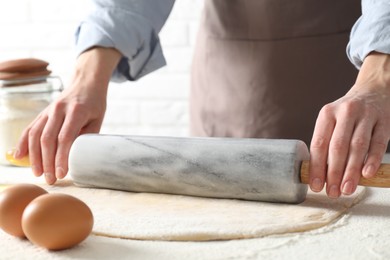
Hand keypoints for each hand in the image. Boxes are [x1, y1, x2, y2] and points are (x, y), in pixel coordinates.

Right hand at [14, 47, 121, 184]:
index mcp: (76, 111)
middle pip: (48, 139)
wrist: (85, 82)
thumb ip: (87, 137)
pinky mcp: (42, 113)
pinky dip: (23, 143)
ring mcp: (48, 110)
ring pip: (35, 135)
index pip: (65, 137)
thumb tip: (76, 158)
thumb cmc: (95, 103)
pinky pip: (30, 128)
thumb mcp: (98, 119)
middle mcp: (59, 109)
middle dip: (47, 162)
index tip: (62, 173)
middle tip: (51, 179)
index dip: (62, 157)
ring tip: (37, 173)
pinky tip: (19, 156)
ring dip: (34, 156)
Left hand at [309, 52, 389, 197]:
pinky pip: (378, 142)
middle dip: (334, 172)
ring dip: (351, 170)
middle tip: (332, 192)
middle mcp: (345, 112)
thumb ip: (326, 142)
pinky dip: (372, 159)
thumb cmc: (347, 114)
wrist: (374, 90)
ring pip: (357, 146)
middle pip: (338, 146)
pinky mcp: (384, 120)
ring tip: (347, 189)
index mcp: (327, 114)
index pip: (319, 143)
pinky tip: (367, 174)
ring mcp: (366, 115)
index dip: (317, 166)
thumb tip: (319, 175)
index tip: (316, 185)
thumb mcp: (332, 121)